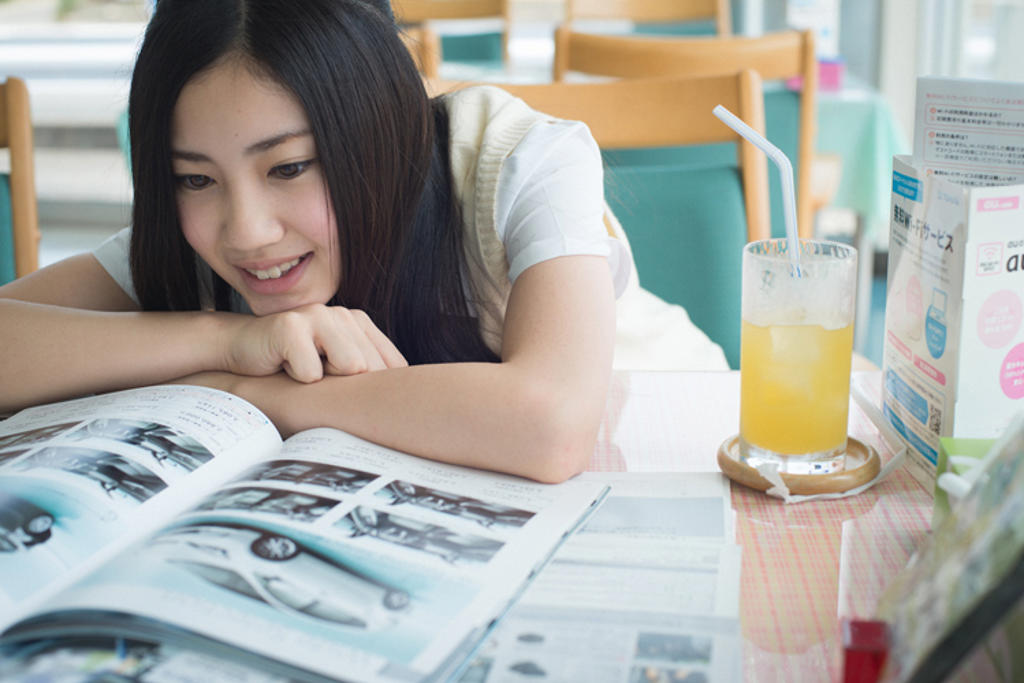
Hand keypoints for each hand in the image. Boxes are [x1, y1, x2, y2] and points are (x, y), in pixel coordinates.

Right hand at [222, 304, 406, 381]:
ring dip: (323, 381)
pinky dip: (297, 379)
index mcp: (358, 322)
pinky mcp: (291, 326)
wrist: (240, 347)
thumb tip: (403, 403)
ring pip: (349, 367)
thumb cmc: (291, 362)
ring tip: (304, 370)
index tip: (361, 399)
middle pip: (371, 369)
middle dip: (346, 385)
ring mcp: (317, 316)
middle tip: (318, 377)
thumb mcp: (334, 366)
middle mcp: (342, 314)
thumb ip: (365, 373)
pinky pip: (311, 373)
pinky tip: (283, 365)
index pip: (391, 364)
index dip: (378, 389)